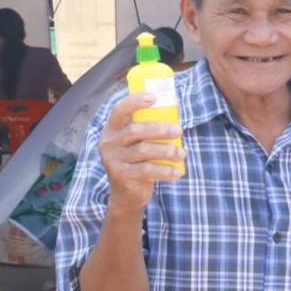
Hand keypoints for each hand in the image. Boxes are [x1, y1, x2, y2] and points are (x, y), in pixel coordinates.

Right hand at [99, 93, 183, 210]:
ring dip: (167, 151)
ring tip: (182, 153)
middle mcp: (108, 142)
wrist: (127, 193)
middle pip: (135, 130)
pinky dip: (165, 171)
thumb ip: (149, 128)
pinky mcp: (120, 175)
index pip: (119, 110)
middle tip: (179, 130)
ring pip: (143, 150)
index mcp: (113, 129)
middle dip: (160, 129)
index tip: (154, 97)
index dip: (135, 101)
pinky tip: (178, 172)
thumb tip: (175, 107)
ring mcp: (112, 159)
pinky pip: (146, 171)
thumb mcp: (139, 143)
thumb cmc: (139, 161)